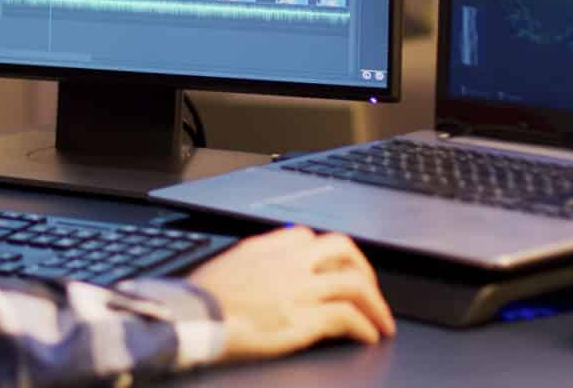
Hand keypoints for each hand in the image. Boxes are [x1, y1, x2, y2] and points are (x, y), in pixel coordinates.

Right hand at [186, 226, 394, 363]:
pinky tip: (367, 337)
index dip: (329, 253)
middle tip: (370, 290)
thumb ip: (250, 265)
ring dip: (375, 304)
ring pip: (354, 284)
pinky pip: (347, 317)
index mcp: (265, 248)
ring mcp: (297, 288)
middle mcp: (287, 262)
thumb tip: (259, 274)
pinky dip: (364, 327)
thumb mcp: (224, 269)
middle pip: (341, 248)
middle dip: (363, 269)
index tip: (336, 269)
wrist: (191, 320)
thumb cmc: (199, 303)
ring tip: (381, 321)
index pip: (308, 236)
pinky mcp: (303, 318)